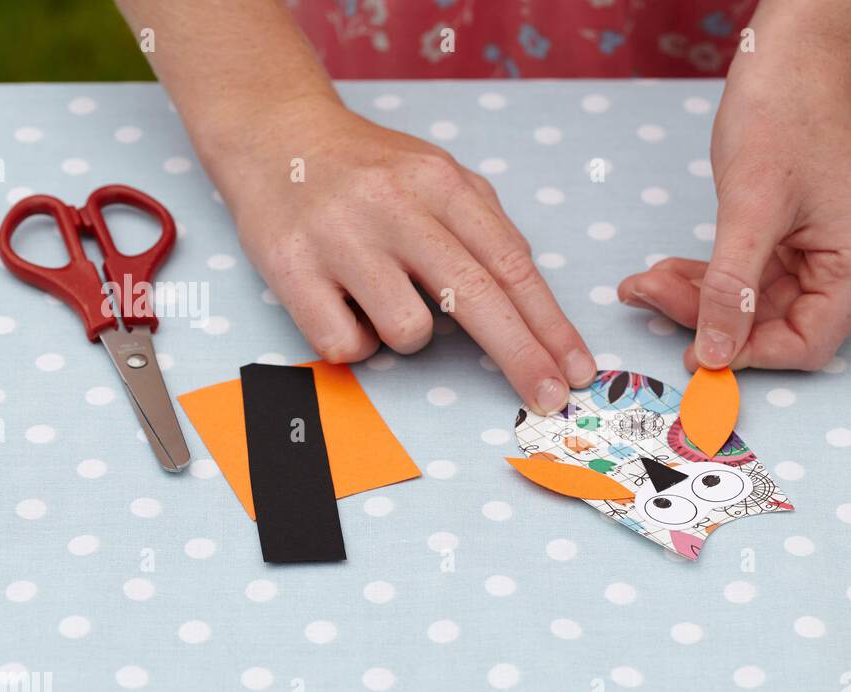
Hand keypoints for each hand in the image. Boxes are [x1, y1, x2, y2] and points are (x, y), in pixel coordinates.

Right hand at [223, 99, 595, 413]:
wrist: (274, 134)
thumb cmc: (369, 169)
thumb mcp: (437, 174)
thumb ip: (486, 227)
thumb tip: (530, 297)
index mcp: (439, 183)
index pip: (510, 265)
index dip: (550, 324)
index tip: (577, 367)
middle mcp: (392, 206)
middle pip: (475, 300)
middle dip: (522, 357)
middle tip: (551, 397)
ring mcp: (339, 238)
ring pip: (408, 332)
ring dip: (409, 335)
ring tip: (383, 296)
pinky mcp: (289, 269)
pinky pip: (345, 346)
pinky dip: (356, 341)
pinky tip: (345, 305)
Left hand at [617, 34, 850, 371]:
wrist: (786, 56)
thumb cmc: (782, 114)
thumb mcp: (748, 208)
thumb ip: (731, 289)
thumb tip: (714, 354)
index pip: (808, 344)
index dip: (749, 354)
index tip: (695, 354)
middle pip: (776, 326)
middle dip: (708, 316)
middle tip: (650, 296)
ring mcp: (827, 255)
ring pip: (754, 305)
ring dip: (697, 297)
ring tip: (646, 280)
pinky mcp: (799, 243)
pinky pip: (749, 279)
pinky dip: (708, 279)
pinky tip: (665, 270)